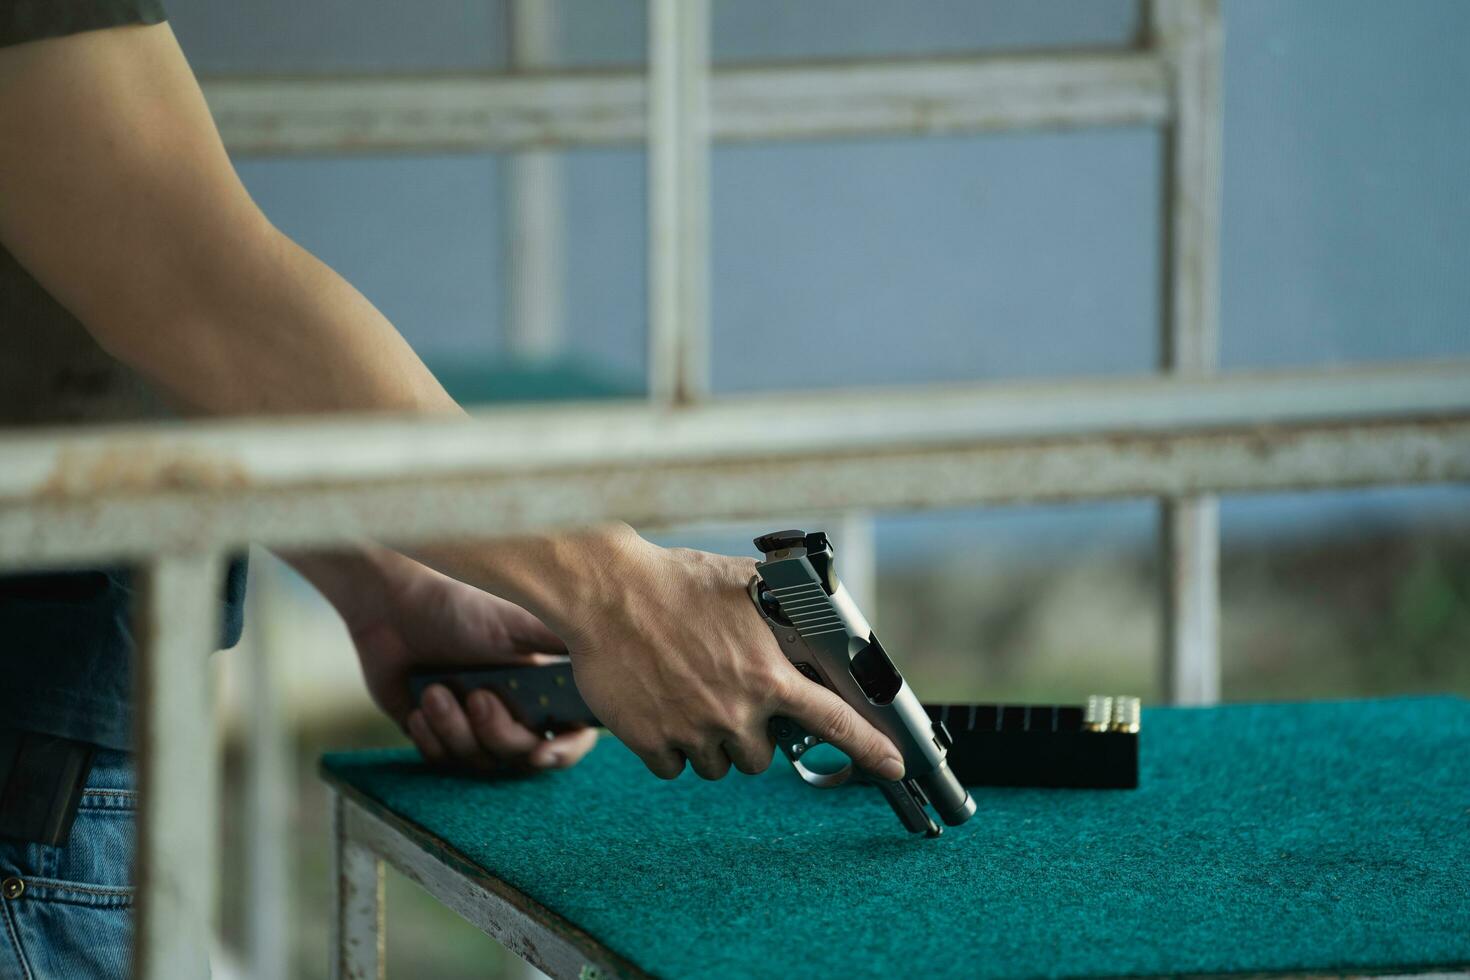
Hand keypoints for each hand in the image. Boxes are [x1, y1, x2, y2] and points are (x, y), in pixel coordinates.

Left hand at [331, 550, 597, 772]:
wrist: (394, 607)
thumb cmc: (462, 608)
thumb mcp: (521, 623)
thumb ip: (565, 644)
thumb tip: (613, 653)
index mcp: (542, 687)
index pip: (571, 734)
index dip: (563, 751)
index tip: (540, 751)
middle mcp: (514, 710)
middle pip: (522, 755)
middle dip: (498, 732)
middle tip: (476, 697)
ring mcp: (474, 726)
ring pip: (480, 762)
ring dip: (455, 731)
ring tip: (435, 692)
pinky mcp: (438, 734)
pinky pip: (443, 762)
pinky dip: (431, 739)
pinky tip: (420, 706)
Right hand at [520, 527, 905, 781]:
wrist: (605, 592)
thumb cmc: (675, 582)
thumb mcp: (744, 586)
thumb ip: (784, 610)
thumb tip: (817, 611)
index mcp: (766, 674)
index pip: (833, 721)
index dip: (870, 748)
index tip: (895, 766)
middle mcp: (735, 711)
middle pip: (761, 757)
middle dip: (750, 734)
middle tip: (728, 697)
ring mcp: (691, 730)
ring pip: (718, 765)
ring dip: (711, 742)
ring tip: (690, 695)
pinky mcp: (650, 742)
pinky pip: (675, 767)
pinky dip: (671, 746)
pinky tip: (662, 706)